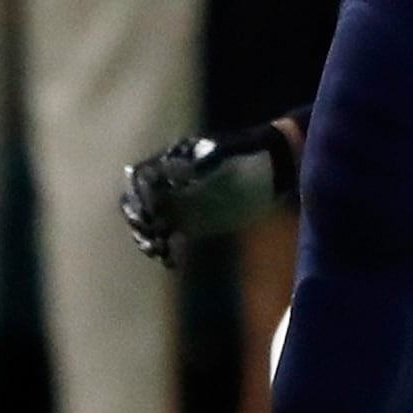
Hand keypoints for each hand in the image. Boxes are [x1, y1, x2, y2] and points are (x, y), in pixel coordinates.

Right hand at [119, 122, 297, 265]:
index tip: (148, 210)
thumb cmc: (251, 152)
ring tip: (159, 250)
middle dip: (137, 218)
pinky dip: (168, 252)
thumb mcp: (229, 152)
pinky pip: (171, 240)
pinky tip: (173, 260)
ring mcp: (182, 206)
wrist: (274, 169)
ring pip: (151, 224)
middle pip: (139, 203)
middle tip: (150, 230)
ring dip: (148, 238)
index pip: (142, 177)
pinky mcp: (194, 226)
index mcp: (174, 162)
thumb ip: (207, 159)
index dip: (138, 194)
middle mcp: (171, 185)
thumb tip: (185, 168)